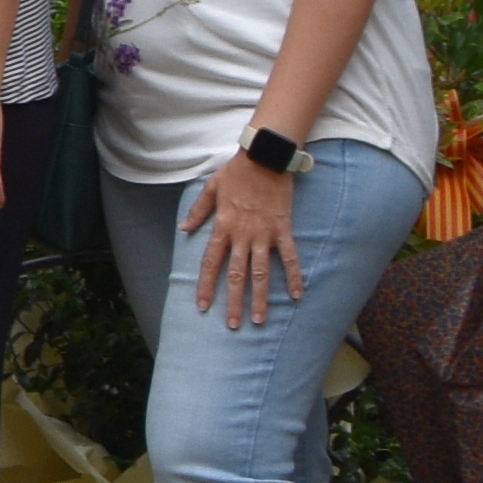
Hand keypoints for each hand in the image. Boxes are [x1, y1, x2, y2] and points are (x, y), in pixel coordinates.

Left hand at [185, 156, 300, 328]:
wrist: (266, 157)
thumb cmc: (237, 171)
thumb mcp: (211, 187)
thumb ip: (198, 210)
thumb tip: (184, 229)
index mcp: (223, 226)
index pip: (210, 263)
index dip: (206, 285)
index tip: (203, 306)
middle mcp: (242, 235)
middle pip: (236, 275)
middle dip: (233, 301)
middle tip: (232, 325)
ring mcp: (264, 234)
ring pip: (261, 272)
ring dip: (261, 298)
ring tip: (260, 320)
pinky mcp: (283, 229)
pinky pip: (290, 257)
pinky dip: (294, 276)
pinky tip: (297, 295)